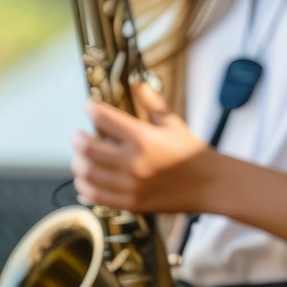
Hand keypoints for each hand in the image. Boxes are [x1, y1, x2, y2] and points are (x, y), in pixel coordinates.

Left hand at [72, 80, 215, 213]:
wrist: (208, 184)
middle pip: (89, 149)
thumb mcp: (173, 122)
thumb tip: (136, 83)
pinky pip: (97, 195)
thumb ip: (151, 103)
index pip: (106, 119)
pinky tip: (86, 179)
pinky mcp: (130, 203)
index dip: (92, 110)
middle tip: (78, 135)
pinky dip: (85, 186)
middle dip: (78, 139)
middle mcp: (134, 161)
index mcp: (144, 137)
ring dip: (79, 163)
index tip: (88, 106)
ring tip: (81, 157)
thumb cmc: (190, 151)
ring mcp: (130, 185)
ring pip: (88, 173)